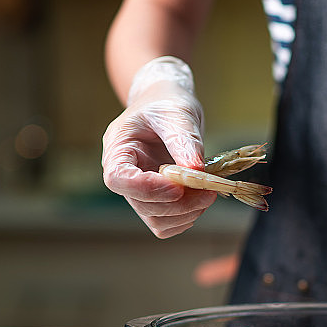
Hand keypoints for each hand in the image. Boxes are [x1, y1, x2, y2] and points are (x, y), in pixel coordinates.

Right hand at [102, 56, 216, 237]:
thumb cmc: (165, 102)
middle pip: (142, 205)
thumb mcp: (176, 111)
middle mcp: (124, 175)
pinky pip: (167, 223)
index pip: (118, 179)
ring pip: (156, 220)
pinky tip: (201, 199)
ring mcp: (140, 192)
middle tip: (208, 190)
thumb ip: (183, 139)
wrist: (167, 105)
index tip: (177, 187)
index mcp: (117, 149)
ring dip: (185, 213)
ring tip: (208, 192)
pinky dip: (187, 217)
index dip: (146, 188)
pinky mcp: (157, 201)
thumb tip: (195, 170)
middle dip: (178, 203)